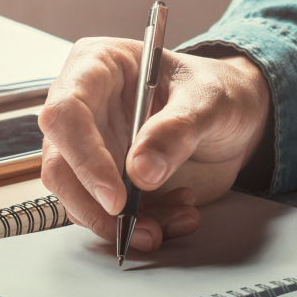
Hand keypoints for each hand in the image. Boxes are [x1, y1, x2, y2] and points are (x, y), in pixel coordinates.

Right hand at [39, 37, 270, 249]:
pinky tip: (180, 212)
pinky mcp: (108, 178)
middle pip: (60, 165)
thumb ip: (177, 130)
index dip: (85, 158)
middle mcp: (85, 107)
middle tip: (143, 230)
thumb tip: (141, 171)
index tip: (117, 197)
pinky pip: (108, 213)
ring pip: (82, 198)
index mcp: (97, 66)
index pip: (65, 113)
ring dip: (127, 222)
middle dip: (98, 207)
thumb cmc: (218, 90)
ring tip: (180, 216)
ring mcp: (93, 146)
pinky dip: (143, 223)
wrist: (236, 116)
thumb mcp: (209, 101)